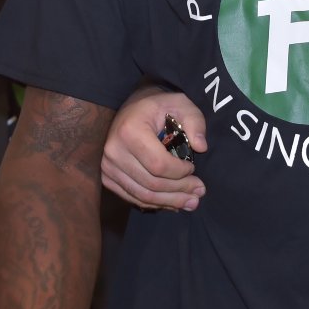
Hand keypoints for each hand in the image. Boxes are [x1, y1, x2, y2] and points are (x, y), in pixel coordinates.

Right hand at [101, 85, 207, 211]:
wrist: (133, 109)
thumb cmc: (159, 107)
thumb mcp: (181, 105)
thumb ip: (195, 122)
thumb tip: (201, 147)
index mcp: (130, 131)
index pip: (158, 165)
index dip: (180, 173)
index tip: (194, 169)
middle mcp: (114, 151)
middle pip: (151, 183)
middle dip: (179, 191)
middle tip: (200, 192)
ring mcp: (108, 166)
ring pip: (142, 195)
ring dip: (169, 202)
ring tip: (191, 202)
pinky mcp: (107, 177)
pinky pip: (132, 197)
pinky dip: (154, 203)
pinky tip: (172, 203)